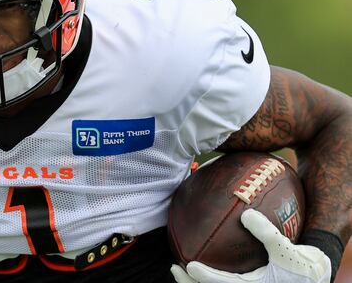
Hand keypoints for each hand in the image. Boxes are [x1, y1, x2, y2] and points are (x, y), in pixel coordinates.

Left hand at [170, 209, 330, 282]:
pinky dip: (211, 279)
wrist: (316, 277)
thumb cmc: (303, 265)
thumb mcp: (287, 249)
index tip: (189, 265)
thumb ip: (267, 233)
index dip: (205, 277)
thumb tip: (247, 214)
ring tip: (180, 270)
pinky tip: (199, 268)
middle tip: (175, 268)